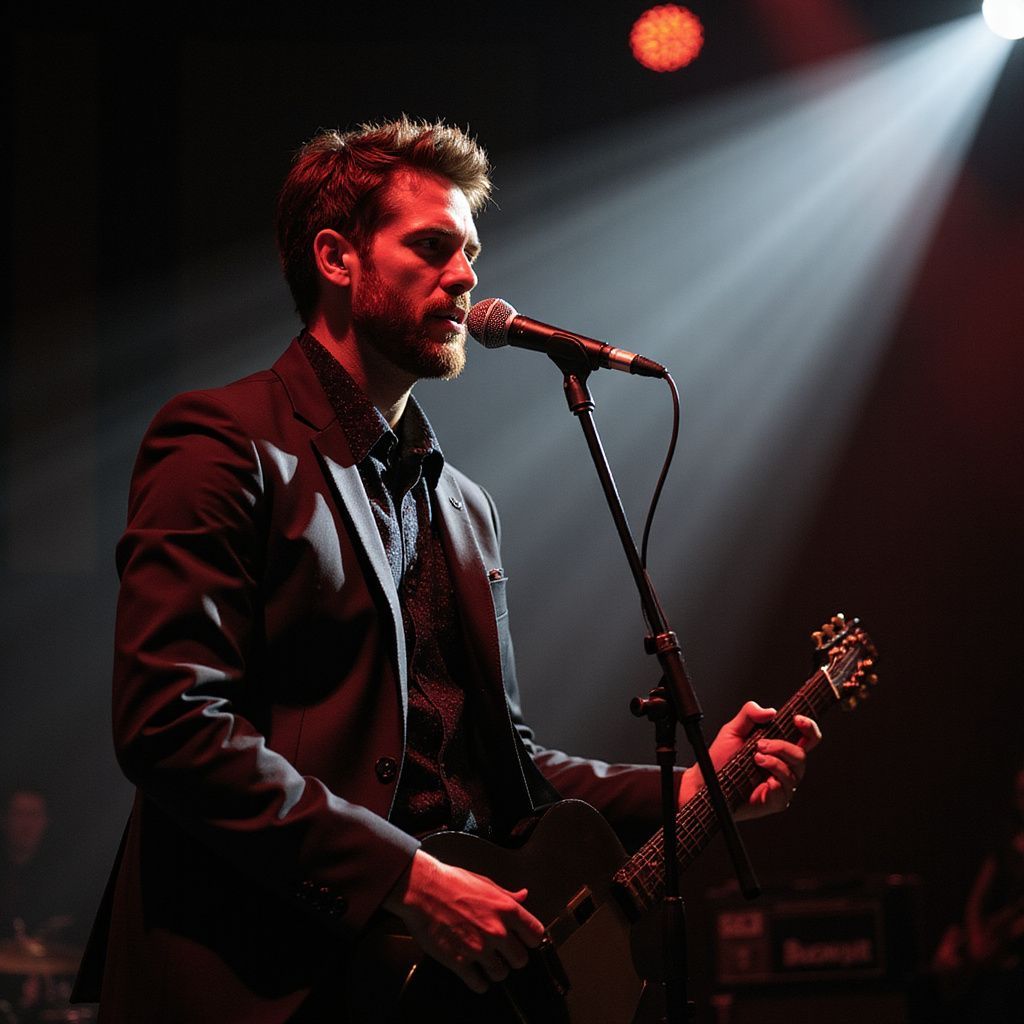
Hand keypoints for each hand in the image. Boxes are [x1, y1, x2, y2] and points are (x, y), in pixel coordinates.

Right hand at [383, 849, 544, 993]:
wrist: (423, 889)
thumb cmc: (453, 882)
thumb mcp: (485, 882)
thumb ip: (507, 894)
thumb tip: (523, 896)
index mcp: (507, 909)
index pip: (536, 935)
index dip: (530, 940)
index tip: (523, 941)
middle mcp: (497, 931)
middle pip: (521, 960)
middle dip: (512, 958)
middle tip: (502, 953)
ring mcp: (479, 948)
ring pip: (501, 974)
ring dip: (494, 970)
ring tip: (486, 963)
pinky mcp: (460, 961)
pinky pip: (479, 984)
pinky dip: (478, 982)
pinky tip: (474, 974)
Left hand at [678, 701, 820, 819]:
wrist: (706, 782)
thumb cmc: (721, 758)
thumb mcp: (733, 730)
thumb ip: (749, 714)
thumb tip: (771, 711)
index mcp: (780, 748)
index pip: (807, 738)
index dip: (809, 727)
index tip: (797, 719)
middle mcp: (785, 766)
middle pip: (802, 754)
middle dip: (782, 746)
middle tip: (759, 745)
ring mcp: (782, 785)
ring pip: (794, 772)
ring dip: (774, 762)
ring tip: (755, 759)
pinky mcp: (776, 802)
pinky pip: (784, 792)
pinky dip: (774, 782)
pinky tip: (761, 778)